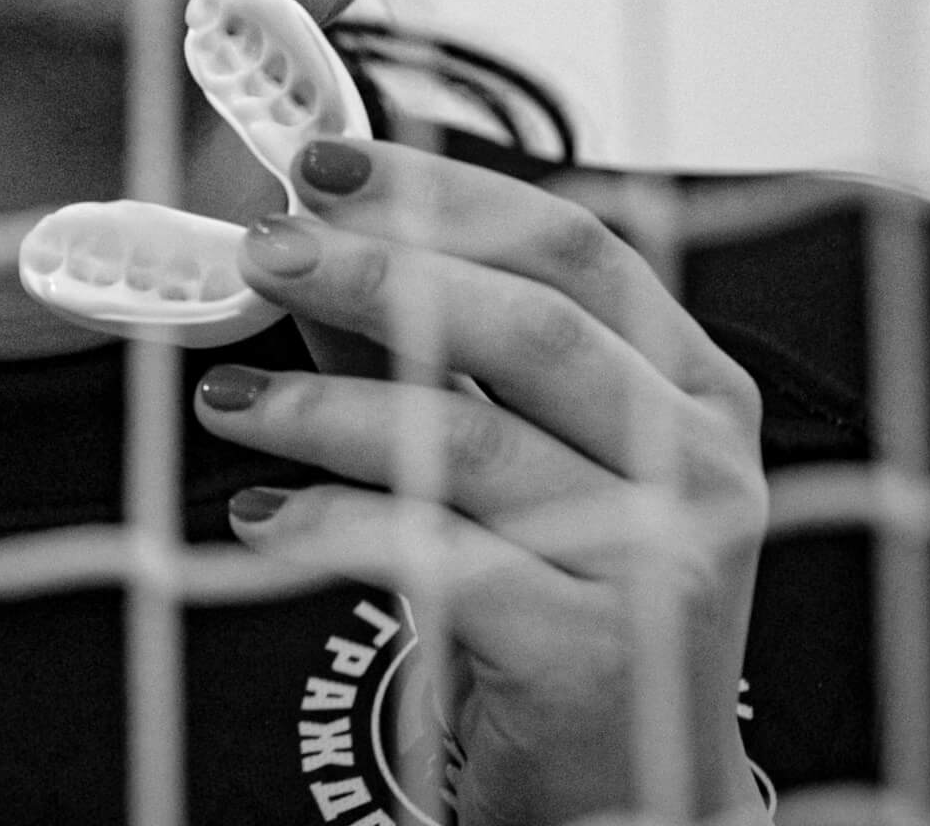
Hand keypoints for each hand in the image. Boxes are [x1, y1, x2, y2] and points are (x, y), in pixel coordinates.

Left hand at [195, 137, 770, 825]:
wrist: (620, 795)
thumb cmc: (562, 610)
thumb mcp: (512, 467)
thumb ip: (423, 360)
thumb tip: (311, 251)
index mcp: (693, 389)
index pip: (574, 249)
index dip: (444, 194)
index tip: (326, 166)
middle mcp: (702, 462)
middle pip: (529, 325)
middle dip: (380, 275)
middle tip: (266, 253)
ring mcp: (665, 559)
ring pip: (470, 439)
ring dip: (324, 407)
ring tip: (228, 400)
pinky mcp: (595, 652)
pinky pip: (436, 556)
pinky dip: (329, 525)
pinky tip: (260, 518)